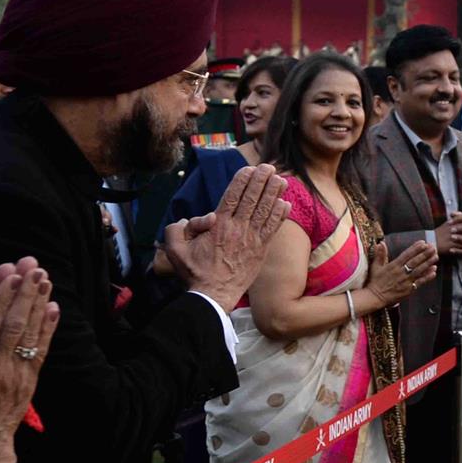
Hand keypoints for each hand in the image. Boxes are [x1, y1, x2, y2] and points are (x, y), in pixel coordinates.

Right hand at [0, 264, 59, 459]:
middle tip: (34, 266)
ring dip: (38, 303)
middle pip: (13, 321)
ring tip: (45, 279)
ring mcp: (15, 372)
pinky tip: (53, 308)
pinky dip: (48, 328)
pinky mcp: (29, 380)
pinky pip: (41, 350)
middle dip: (24, 291)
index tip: (10, 273)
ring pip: (29, 332)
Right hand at [165, 163, 289, 311]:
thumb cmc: (194, 272)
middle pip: (252, 198)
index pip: (233, 196)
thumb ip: (177, 228)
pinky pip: (273, 229)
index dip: (243, 180)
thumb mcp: (176, 248)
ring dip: (274, 193)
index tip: (250, 169)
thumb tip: (192, 219)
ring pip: (265, 211)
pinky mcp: (261, 251)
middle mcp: (237, 229)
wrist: (213, 295)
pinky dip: (280, 215)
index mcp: (218, 225)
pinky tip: (285, 204)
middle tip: (269, 167)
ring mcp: (251, 240)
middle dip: (261, 180)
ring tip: (281, 179)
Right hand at [365, 240, 437, 306]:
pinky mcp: (409, 289)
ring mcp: (406, 281)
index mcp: (393, 266)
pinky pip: (420, 282)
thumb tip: (381, 243)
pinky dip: (427, 277)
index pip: (406, 255)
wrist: (375, 297)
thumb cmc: (375, 282)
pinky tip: (434, 271)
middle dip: (425, 254)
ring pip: (419, 270)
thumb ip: (380, 254)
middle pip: (415, 261)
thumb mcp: (375, 266)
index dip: (415, 248)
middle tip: (433, 247)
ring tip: (436, 256)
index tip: (423, 242)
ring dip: (428, 263)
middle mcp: (401, 272)